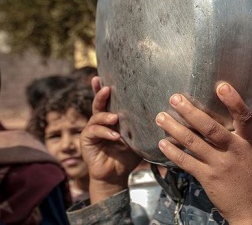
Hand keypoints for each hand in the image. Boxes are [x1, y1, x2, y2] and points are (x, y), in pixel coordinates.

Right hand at [81, 77, 141, 203]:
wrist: (116, 175)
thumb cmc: (128, 155)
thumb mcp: (138, 138)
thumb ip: (143, 126)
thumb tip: (165, 115)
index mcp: (111, 118)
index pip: (107, 101)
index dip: (102, 88)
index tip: (100, 76)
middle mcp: (100, 121)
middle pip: (98, 104)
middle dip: (100, 95)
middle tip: (106, 88)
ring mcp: (92, 131)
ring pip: (96, 117)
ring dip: (105, 116)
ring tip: (115, 118)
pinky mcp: (86, 141)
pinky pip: (93, 132)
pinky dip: (105, 132)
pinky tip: (115, 136)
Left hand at [155, 83, 251, 223]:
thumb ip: (242, 135)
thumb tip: (224, 114)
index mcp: (249, 142)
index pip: (244, 117)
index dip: (234, 100)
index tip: (221, 86)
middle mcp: (235, 151)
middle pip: (210, 128)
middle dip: (190, 112)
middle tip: (174, 98)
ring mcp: (220, 165)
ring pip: (193, 143)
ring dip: (174, 128)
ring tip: (160, 117)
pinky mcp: (208, 178)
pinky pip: (186, 162)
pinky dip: (173, 152)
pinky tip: (162, 143)